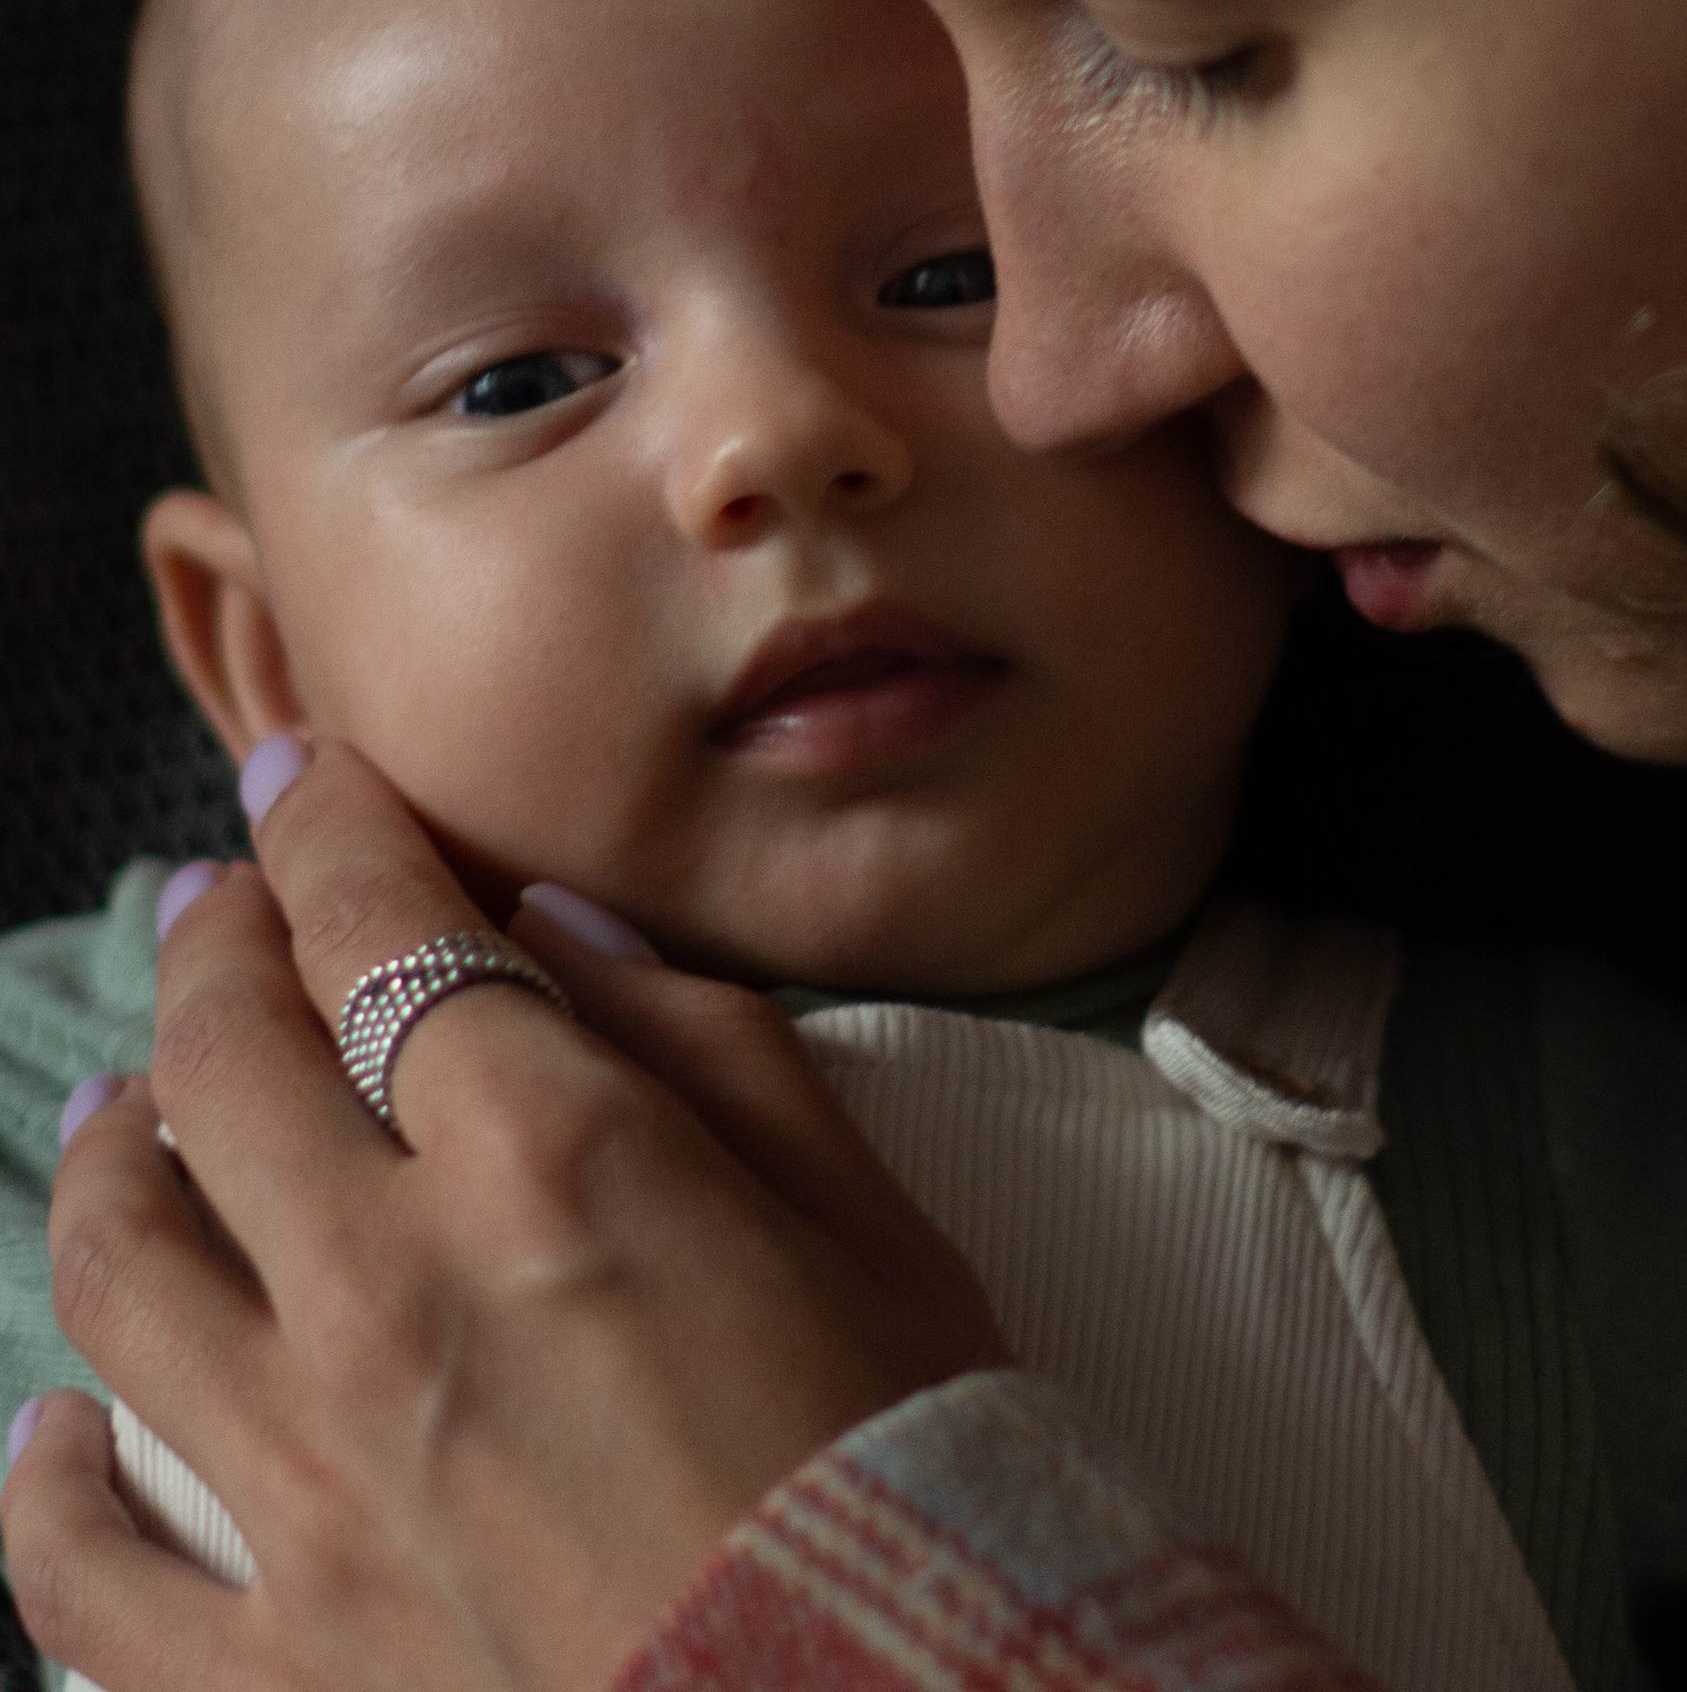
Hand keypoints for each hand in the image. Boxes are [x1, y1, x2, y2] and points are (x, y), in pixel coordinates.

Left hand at [1, 740, 1007, 1691]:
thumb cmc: (909, 1451)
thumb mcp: (862, 1204)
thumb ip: (705, 1045)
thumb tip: (559, 934)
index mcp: (551, 1159)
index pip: (385, 928)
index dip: (331, 828)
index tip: (303, 775)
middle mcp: (393, 1296)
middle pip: (224, 1065)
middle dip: (213, 946)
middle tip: (218, 902)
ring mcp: (312, 1488)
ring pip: (119, 1273)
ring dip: (106, 1157)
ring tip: (118, 1109)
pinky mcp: (279, 1666)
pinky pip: (85, 1576)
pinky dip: (45, 1488)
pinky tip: (48, 1432)